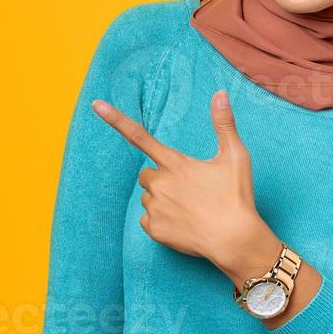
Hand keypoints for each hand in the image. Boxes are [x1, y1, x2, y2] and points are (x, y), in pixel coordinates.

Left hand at [92, 89, 272, 281]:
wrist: (235, 240)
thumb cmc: (236, 197)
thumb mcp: (235, 156)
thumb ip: (224, 123)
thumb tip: (219, 93)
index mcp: (175, 163)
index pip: (139, 136)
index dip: (116, 119)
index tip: (96, 105)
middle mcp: (159, 184)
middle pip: (147, 175)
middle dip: (161, 179)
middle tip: (188, 190)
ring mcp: (155, 208)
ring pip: (149, 198)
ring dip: (162, 200)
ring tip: (190, 209)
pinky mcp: (154, 230)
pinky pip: (147, 220)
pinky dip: (160, 221)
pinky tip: (182, 224)